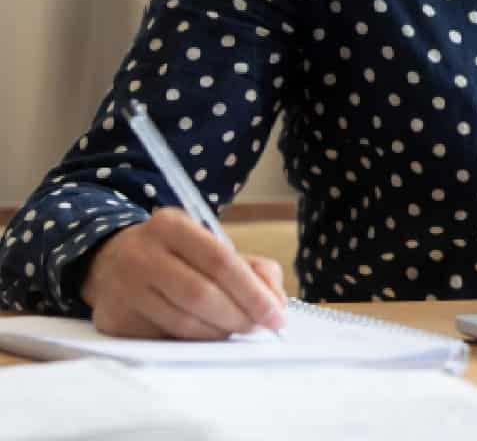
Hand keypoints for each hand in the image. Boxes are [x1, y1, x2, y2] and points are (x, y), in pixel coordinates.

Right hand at [81, 207, 287, 338]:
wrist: (109, 262)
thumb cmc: (175, 255)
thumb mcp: (209, 244)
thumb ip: (251, 267)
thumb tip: (275, 301)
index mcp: (171, 226)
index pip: (220, 261)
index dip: (252, 292)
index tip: (276, 314)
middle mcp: (142, 255)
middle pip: (201, 294)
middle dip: (239, 315)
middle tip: (261, 327)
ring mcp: (124, 290)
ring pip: (183, 322)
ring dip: (219, 332)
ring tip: (238, 330)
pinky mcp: (114, 321)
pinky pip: (164, 338)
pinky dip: (193, 342)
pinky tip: (207, 336)